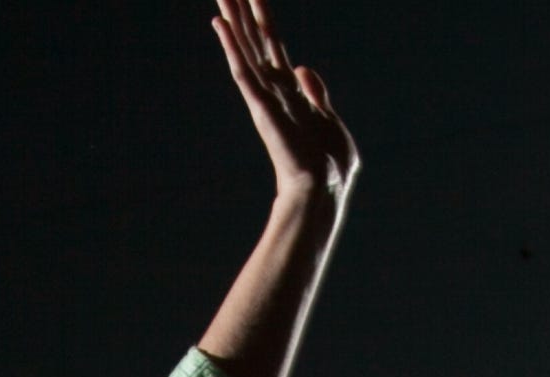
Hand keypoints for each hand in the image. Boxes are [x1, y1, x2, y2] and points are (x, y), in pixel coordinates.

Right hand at [211, 0, 355, 202]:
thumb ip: (315, 92)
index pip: (273, 47)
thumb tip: (304, 67)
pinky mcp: (260, 104)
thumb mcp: (329, 118)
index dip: (263, 21)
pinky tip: (221, 23)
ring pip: (245, 47)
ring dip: (233, 19)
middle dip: (242, 12)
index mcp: (291, 90)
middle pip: (254, 41)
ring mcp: (264, 95)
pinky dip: (231, 45)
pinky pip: (242, 69)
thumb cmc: (329, 161)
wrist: (324, 186)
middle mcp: (273, 89)